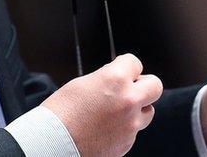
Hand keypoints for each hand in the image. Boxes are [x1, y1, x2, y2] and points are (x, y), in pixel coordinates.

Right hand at [41, 54, 162, 156]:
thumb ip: (106, 78)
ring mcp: (130, 125)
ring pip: (148, 112)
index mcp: (116, 80)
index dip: (126, 66)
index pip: (135, 62)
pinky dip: (124, 129)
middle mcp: (128, 100)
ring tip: (115, 113)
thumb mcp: (81, 84)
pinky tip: (106, 129)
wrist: (50, 144)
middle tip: (131, 88)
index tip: (122, 70)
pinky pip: (133, 132)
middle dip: (144, 85)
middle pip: (155, 86)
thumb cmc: (59, 114)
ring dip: (137, 110)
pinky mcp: (127, 143)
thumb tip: (117, 79)